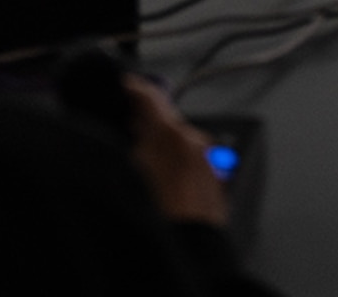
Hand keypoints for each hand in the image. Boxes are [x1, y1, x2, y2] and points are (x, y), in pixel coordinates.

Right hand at [121, 73, 229, 227]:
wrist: (190, 253)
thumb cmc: (160, 219)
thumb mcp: (126, 173)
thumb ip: (124, 144)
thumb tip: (122, 133)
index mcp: (171, 132)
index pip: (149, 96)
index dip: (132, 87)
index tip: (124, 84)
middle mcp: (195, 141)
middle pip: (165, 119)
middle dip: (144, 122)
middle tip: (124, 125)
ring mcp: (208, 162)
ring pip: (179, 141)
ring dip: (160, 144)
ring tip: (140, 159)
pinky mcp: (215, 182)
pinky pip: (191, 161)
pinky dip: (175, 162)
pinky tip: (162, 180)